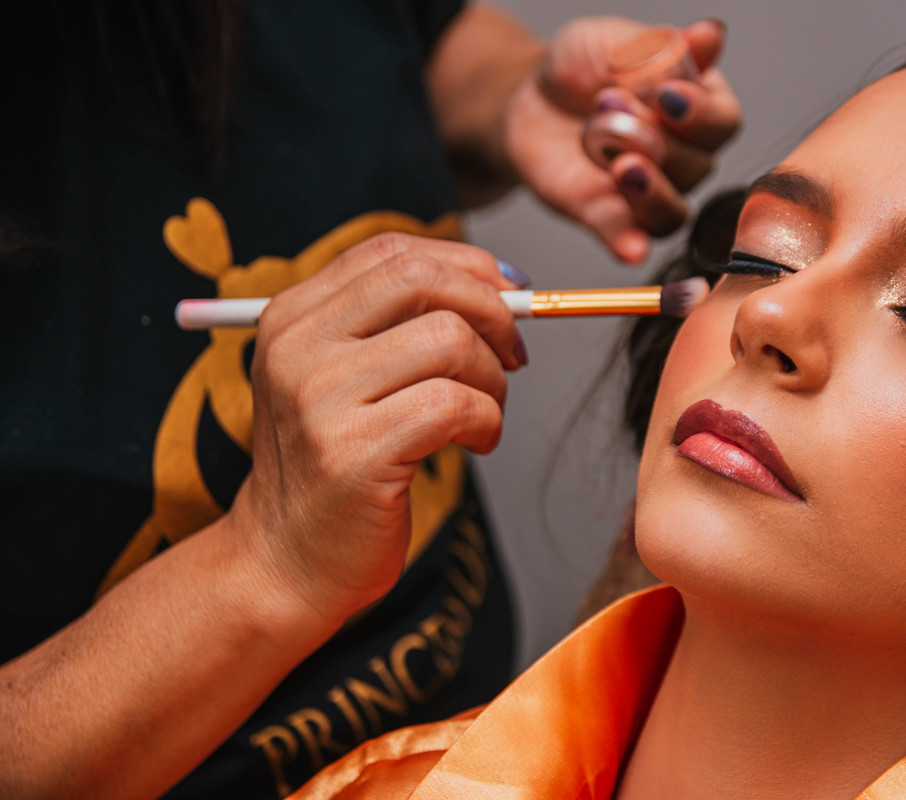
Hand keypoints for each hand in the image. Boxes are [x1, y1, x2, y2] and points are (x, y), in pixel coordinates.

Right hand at [226, 234, 525, 621]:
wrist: (285, 563)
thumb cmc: (333, 469)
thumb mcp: (343, 380)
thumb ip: (397, 328)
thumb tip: (500, 287)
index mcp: (291, 318)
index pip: (393, 253)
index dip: (466, 265)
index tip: (509, 294)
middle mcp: (297, 348)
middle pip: (421, 281)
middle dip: (490, 310)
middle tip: (512, 353)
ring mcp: (320, 399)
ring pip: (449, 341)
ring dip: (492, 378)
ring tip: (484, 414)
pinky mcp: (354, 453)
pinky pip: (455, 404)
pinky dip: (488, 421)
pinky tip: (476, 443)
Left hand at [505, 17, 740, 263]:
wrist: (531, 97)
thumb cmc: (583, 66)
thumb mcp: (616, 41)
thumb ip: (662, 49)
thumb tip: (710, 34)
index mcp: (698, 109)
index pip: (722, 123)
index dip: (700, 113)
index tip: (664, 95)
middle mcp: (683, 158)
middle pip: (697, 167)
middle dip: (656, 138)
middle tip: (612, 103)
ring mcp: (648, 194)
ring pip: (671, 211)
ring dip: (651, 191)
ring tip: (620, 163)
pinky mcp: (609, 218)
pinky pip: (627, 240)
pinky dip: (630, 245)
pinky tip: (630, 248)